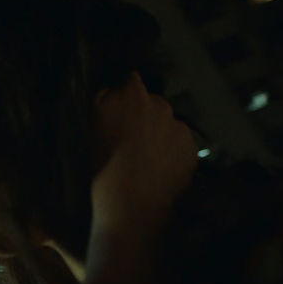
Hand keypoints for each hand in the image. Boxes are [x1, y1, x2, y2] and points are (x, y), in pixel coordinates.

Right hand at [90, 72, 197, 236]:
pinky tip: (161, 167)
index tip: (122, 109)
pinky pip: (181, 144)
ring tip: (148, 158)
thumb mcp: (91, 127)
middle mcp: (159, 104)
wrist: (130, 203)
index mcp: (132, 95)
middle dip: (145, 115)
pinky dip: (173, 152)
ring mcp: (178, 125)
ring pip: (169, 124)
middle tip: (134, 139)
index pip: (131, 80)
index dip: (126, 94)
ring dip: (161, 134)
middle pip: (153, 103)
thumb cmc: (103, 165)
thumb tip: (112, 91)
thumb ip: (104, 101)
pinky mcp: (191, 147)